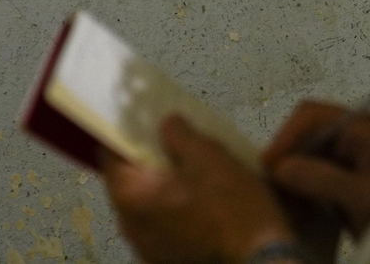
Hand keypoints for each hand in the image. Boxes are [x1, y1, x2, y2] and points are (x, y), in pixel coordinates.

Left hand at [101, 115, 295, 263]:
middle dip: (147, 160)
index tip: (143, 119)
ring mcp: (145, 249)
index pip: (108, 155)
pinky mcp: (164, 261)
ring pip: (145, 205)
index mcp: (129, 197)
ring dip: (161, 187)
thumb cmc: (230, 204)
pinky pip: (160, 225)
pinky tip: (199, 202)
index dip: (125, 132)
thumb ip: (177, 134)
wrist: (260, 258)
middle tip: (175, 144)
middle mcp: (128, 227)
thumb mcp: (207, 155)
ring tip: (192, 172)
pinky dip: (172, 210)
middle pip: (127, 182)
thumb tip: (164, 124)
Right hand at [263, 101, 369, 240]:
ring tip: (285, 204)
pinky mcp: (336, 175)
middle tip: (272, 188)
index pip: (313, 115)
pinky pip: (305, 174)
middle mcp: (351, 134)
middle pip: (303, 134)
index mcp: (363, 127)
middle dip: (286, 160)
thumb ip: (322, 178)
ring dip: (288, 179)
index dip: (287, 135)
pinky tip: (296, 210)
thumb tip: (279, 167)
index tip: (269, 163)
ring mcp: (343, 155)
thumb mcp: (362, 197)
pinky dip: (296, 191)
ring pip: (300, 156)